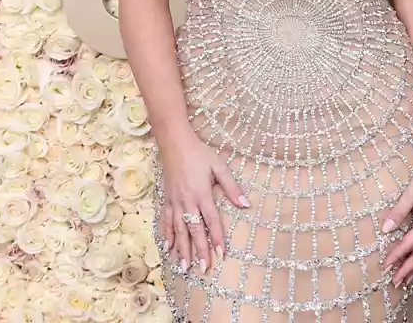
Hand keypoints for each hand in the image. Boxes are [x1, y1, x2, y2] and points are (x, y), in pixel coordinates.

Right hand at [157, 133, 249, 277]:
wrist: (175, 144)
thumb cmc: (200, 154)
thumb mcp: (220, 166)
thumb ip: (232, 187)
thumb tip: (246, 204)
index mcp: (202, 194)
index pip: (211, 221)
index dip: (216, 239)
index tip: (221, 254)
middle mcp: (187, 201)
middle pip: (194, 230)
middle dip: (199, 250)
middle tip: (202, 268)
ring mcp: (175, 202)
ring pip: (178, 230)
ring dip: (182, 249)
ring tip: (183, 266)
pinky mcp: (166, 200)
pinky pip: (166, 221)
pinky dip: (167, 235)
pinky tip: (167, 248)